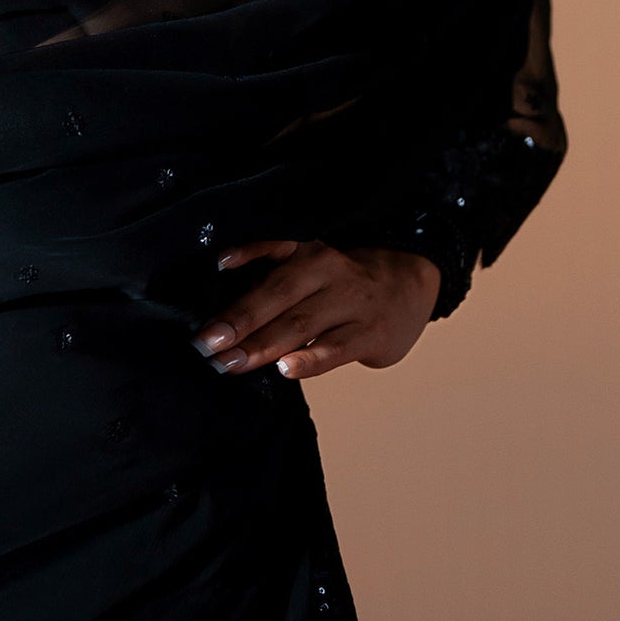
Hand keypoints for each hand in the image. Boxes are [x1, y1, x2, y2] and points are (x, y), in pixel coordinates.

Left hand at [192, 240, 441, 382]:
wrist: (413, 284)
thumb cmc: (344, 283)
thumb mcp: (312, 264)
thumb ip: (273, 280)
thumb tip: (219, 315)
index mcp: (309, 251)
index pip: (270, 252)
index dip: (239, 263)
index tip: (210, 277)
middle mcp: (329, 272)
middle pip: (278, 294)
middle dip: (238, 321)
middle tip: (206, 344)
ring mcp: (351, 303)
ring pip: (301, 323)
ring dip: (262, 345)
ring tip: (231, 363)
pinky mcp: (370, 334)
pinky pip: (334, 349)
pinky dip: (309, 360)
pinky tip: (285, 369)